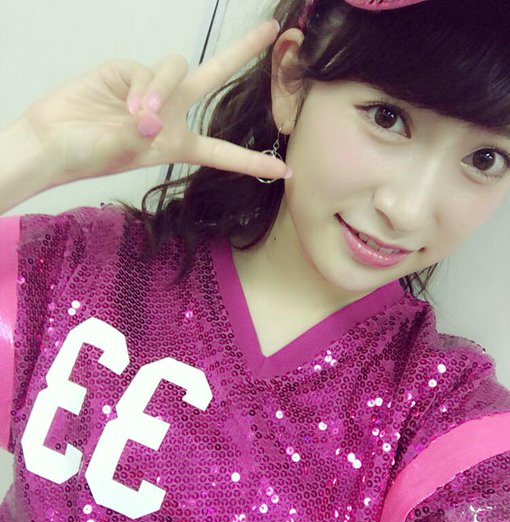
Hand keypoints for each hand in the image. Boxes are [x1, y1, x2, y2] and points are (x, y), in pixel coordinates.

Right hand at [19, 19, 289, 186]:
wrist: (51, 141)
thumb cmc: (87, 158)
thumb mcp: (121, 154)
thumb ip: (140, 135)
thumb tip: (151, 116)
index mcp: (178, 144)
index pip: (222, 152)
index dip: (251, 161)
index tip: (285, 171)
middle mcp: (171, 114)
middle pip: (215, 77)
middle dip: (242, 52)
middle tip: (273, 30)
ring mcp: (151, 90)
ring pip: (177, 70)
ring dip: (162, 90)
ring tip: (139, 118)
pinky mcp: (128, 70)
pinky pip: (147, 70)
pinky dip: (141, 87)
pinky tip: (124, 105)